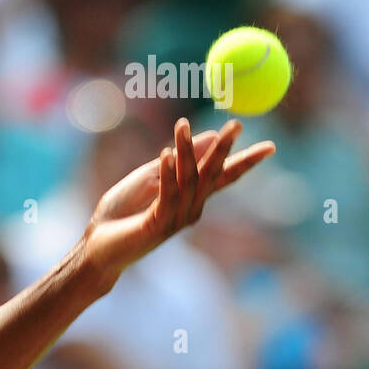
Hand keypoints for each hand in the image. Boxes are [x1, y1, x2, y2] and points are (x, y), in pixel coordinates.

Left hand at [81, 118, 274, 281]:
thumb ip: (177, 160)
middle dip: (225, 149)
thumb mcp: (149, 177)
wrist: (97, 245)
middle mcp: (191, 208)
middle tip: (237, 124)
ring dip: (185, 150)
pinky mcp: (158, 224)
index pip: (224, 176)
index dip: (246, 162)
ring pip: (189, 179)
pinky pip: (168, 193)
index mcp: (191, 197)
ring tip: (181, 124)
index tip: (271, 146)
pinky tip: (166, 152)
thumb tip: (208, 134)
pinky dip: (167, 172)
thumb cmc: (121, 212)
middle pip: (213, 175)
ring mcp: (177, 218)